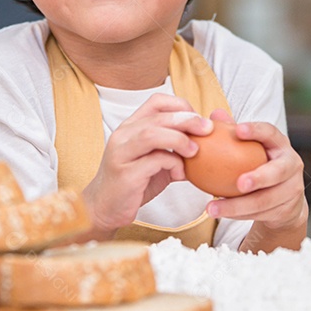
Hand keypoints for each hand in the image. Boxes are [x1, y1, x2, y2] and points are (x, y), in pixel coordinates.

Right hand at [80, 94, 213, 234]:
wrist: (104, 208)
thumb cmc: (133, 183)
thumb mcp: (155, 161)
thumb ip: (174, 149)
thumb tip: (206, 142)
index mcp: (131, 127)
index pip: (156, 102)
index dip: (180, 105)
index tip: (198, 119)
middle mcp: (123, 136)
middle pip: (157, 116)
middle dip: (187, 120)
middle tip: (206, 128)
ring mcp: (121, 154)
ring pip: (151, 134)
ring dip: (179, 139)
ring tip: (194, 151)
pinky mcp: (125, 174)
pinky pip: (152, 161)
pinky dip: (172, 164)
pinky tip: (180, 173)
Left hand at [205, 109, 307, 247]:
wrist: (285, 198)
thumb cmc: (259, 164)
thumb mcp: (250, 148)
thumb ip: (232, 131)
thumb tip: (215, 114)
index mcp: (280, 145)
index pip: (271, 133)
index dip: (256, 131)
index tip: (238, 130)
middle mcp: (291, 165)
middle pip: (278, 172)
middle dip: (259, 178)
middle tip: (239, 183)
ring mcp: (292, 189)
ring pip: (265, 200)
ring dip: (238, 206)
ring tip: (212, 208)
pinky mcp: (287, 210)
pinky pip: (260, 214)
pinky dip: (239, 215)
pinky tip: (220, 213)